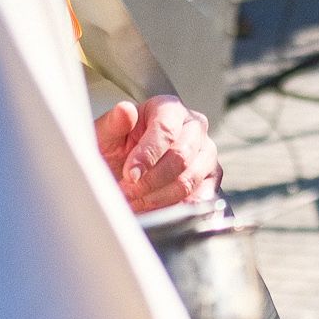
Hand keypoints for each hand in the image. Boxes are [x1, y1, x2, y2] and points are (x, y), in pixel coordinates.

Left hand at [94, 96, 221, 212]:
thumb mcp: (106, 135)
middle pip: (180, 157)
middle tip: (127, 192)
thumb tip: (125, 111)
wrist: (126, 169)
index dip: (147, 155)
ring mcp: (206, 153)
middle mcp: (194, 128)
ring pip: (189, 181)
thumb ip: (114, 123)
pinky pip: (200, 199)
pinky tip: (155, 209)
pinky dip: (175, 209)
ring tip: (136, 202)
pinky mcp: (212, 178)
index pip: (166, 130)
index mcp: (170, 109)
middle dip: (150, 181)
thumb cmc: (118, 149)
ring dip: (159, 198)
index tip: (130, 175)